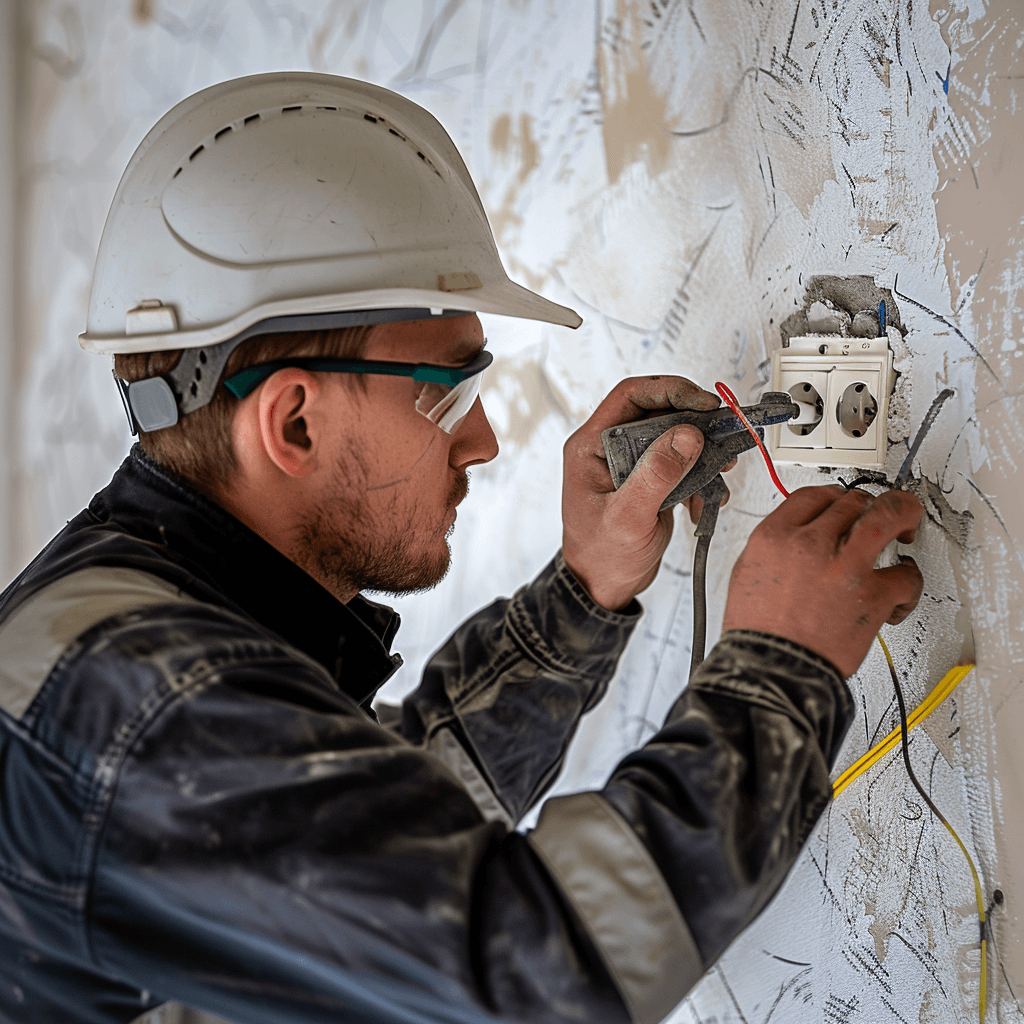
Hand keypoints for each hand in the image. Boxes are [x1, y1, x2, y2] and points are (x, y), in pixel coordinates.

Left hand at [562, 375, 724, 611]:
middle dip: (696, 422)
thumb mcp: (627, 517)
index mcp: (592, 446)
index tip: (703, 403)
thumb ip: (655, 476)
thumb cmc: (600, 556)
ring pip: (677, 437)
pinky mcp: (652, 481)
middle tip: (723, 433)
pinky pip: (684, 464)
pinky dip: (702, 479)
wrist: (604, 587)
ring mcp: (634, 465)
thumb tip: (685, 436)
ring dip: (704, 452)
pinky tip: (704, 501)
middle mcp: (611, 449)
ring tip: (722, 468)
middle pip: (660, 412)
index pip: (632, 396)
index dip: (670, 390)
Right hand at [722, 486, 924, 677]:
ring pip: (889, 514)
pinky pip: (907, 575)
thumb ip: (777, 545)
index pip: (815, 495)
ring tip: (906, 526)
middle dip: (867, 507)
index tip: (843, 506)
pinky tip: (901, 587)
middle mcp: (810, 543)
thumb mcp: (747, 571)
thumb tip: (799, 535)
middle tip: (876, 517)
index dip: (835, 497)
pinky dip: (909, 580)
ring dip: (903, 515)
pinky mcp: (873, 596)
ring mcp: (845, 566)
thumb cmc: (757, 632)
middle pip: (853, 500)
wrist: (768, 670)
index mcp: (775, 536)